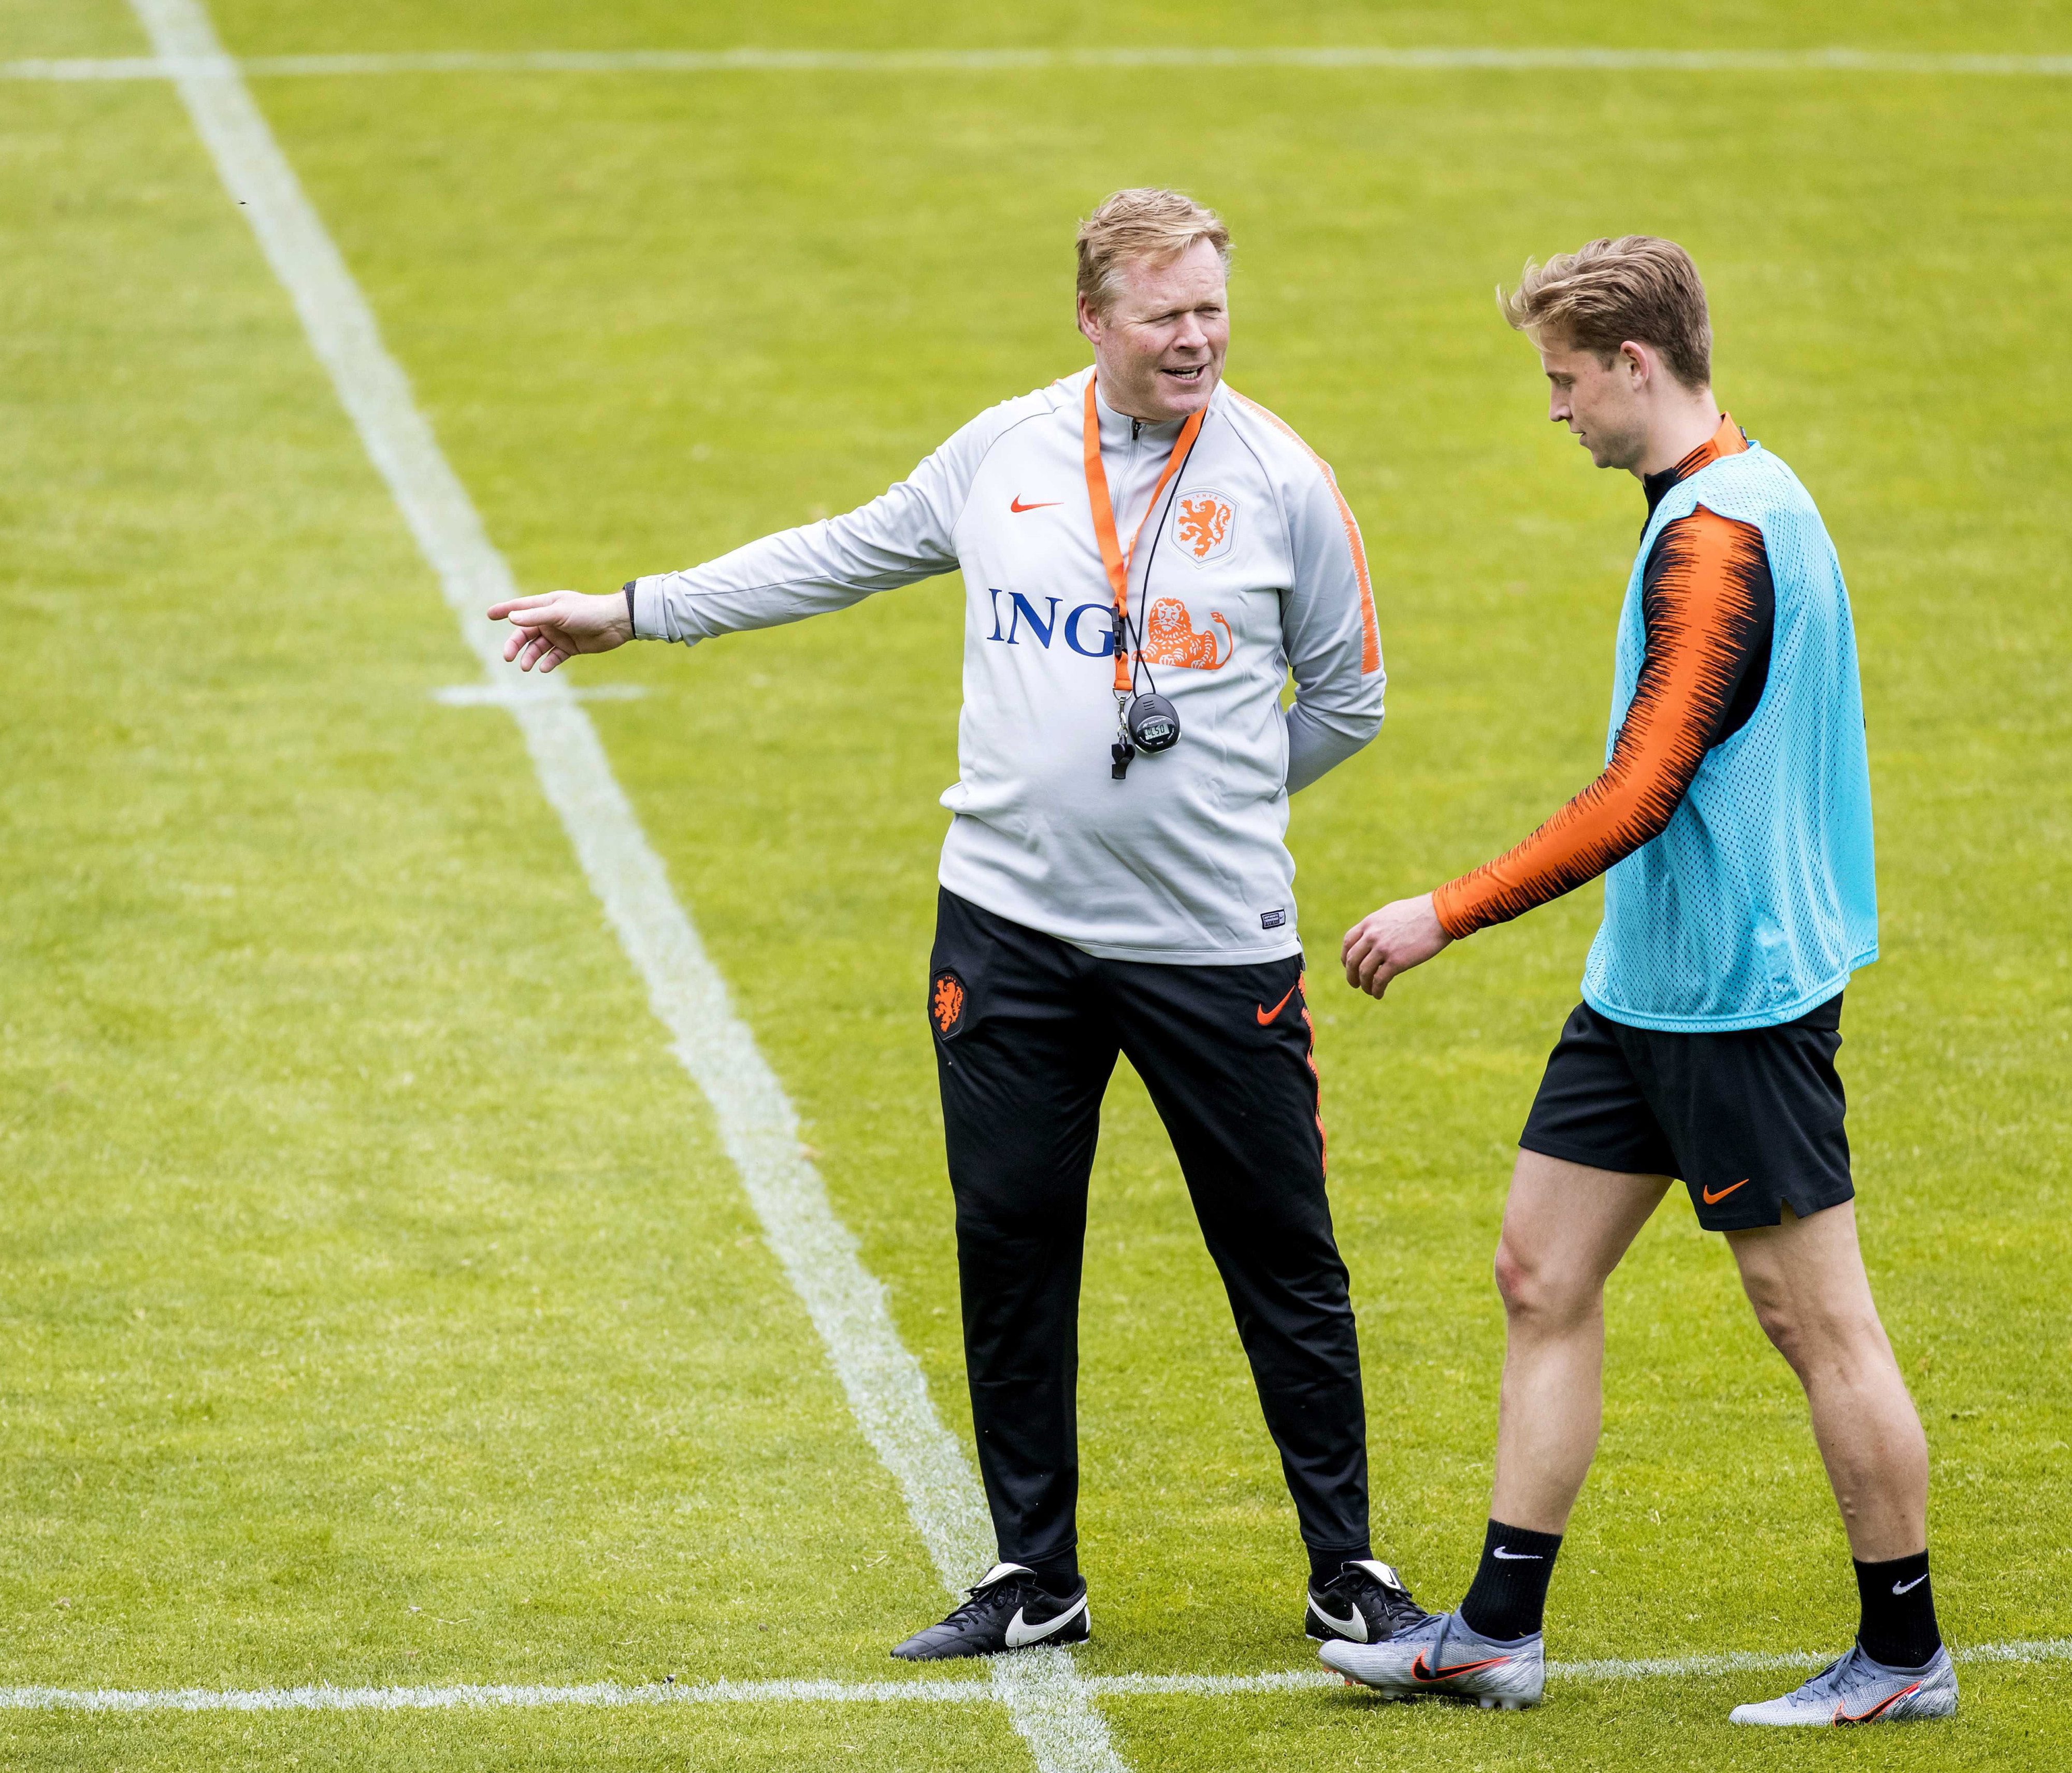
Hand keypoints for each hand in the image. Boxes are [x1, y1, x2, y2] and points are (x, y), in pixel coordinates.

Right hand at [488, 590, 633, 672]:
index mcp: (547, 605)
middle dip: (515, 644)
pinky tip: (544, 668)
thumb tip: (512, 618)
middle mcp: (551, 619)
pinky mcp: (571, 647)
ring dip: (530, 656)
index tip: (489, 614)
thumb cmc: (588, 612)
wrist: (615, 623)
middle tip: (507, 656)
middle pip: (525, 632)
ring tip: (525, 666)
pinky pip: (555, 657)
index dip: (505, 610)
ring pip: (538, 647)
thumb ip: (536, 617)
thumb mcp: (559, 613)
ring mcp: (560, 634)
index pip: (520, 608)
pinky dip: (548, 663)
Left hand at [1341, 892, 1451, 999]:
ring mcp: (1383, 948)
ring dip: (1364, 985)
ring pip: (1364, 972)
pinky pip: (1379, 980)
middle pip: (1352, 960)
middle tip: (1354, 984)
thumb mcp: (1391, 913)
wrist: (1440, 914)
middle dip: (1351, 975)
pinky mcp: (1396, 961)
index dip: (1346, 957)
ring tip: (1369, 991)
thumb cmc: (1420, 912)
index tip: (1349, 965)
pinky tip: (1379, 994)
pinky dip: (1376, 990)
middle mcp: (1372, 935)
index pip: (1348, 942)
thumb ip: (1379, 925)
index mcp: (1370, 923)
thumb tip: (1374, 935)